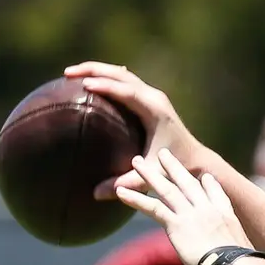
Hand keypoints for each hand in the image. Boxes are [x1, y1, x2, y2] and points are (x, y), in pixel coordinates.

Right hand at [63, 62, 201, 199]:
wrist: (196, 159)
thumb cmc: (174, 167)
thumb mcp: (149, 175)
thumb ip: (125, 183)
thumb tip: (96, 194)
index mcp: (155, 111)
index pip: (127, 91)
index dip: (106, 86)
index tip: (84, 84)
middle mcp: (154, 98)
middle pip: (121, 75)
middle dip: (93, 70)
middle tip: (67, 73)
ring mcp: (153, 96)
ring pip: (121, 75)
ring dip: (97, 71)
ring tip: (71, 74)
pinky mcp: (150, 99)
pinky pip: (125, 83)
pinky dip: (106, 79)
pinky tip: (90, 80)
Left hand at [116, 147, 252, 264]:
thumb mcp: (243, 250)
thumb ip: (236, 247)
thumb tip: (239, 261)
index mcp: (224, 213)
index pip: (215, 192)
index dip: (207, 183)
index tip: (204, 176)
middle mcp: (207, 208)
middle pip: (188, 182)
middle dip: (174, 166)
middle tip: (164, 152)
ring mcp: (190, 213)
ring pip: (167, 189)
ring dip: (150, 174)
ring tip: (136, 161)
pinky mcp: (176, 224)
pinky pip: (152, 207)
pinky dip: (135, 199)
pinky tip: (120, 192)